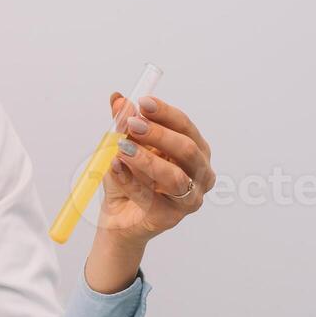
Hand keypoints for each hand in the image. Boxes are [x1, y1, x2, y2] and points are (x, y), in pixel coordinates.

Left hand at [96, 92, 215, 245]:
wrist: (118, 215)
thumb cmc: (129, 178)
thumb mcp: (124, 146)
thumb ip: (123, 124)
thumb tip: (118, 98)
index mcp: (195, 150)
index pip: (185, 126)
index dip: (164, 113)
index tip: (142, 102)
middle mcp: (200, 173)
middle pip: (186, 149)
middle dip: (158, 134)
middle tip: (131, 124)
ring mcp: (190, 198)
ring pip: (174, 177)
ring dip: (146, 160)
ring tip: (121, 148)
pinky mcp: (172, 218)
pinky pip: (151, 198)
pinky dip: (130, 182)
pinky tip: (115, 168)